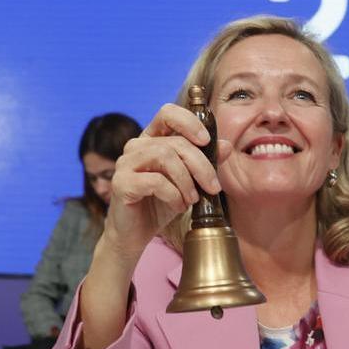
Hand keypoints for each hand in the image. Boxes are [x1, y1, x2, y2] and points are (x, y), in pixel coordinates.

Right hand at [101, 102, 231, 272]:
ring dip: (187, 181)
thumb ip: (206, 162)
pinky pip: (155, 181)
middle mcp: (136, 146)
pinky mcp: (121, 183)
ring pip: (165, 157)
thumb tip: (227, 146)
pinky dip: (174, 194)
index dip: (189, 122)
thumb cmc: (161, 205)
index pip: (167, 113)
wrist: (135, 235)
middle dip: (201, 165)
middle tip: (213, 187)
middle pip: (175, 143)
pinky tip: (179, 206)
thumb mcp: (190, 182)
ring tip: (193, 199)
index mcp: (152, 139)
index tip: (206, 141)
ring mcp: (125, 163)